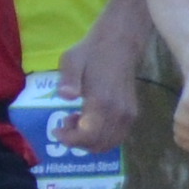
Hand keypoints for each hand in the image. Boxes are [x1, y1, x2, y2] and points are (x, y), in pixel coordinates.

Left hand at [59, 12, 146, 156]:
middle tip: (65, 124)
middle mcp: (118, 112)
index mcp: (102, 102)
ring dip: (90, 141)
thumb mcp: (72, 60)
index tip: (56, 130)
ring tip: (78, 122)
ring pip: (109, 144)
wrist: (119, 44)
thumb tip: (66, 96)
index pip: (87, 136)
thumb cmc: (91, 52)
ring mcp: (128, 114)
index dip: (69, 139)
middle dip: (77, 142)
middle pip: (97, 144)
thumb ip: (68, 79)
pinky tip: (91, 122)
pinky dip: (101, 138)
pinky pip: (117, 137)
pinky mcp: (132, 114)